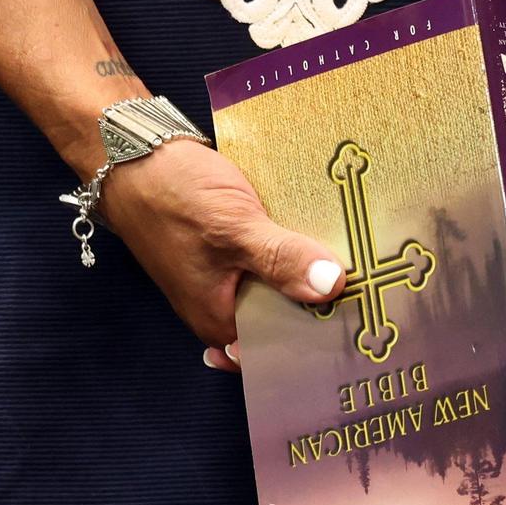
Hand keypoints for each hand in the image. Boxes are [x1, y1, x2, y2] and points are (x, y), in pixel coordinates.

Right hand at [94, 139, 345, 371]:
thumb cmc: (171, 196)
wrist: (130, 155)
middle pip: (285, 317)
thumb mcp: (233, 228)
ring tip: (362, 264)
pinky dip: (293, 250)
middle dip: (322, 305)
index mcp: (221, 322)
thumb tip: (331, 286)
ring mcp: (227, 276)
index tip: (364, 325)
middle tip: (374, 291)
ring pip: (280, 286)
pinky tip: (326, 237)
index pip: (281, 349)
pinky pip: (271, 259)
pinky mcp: (231, 248)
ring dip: (310, 273)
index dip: (320, 340)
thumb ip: (281, 259)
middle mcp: (223, 307)